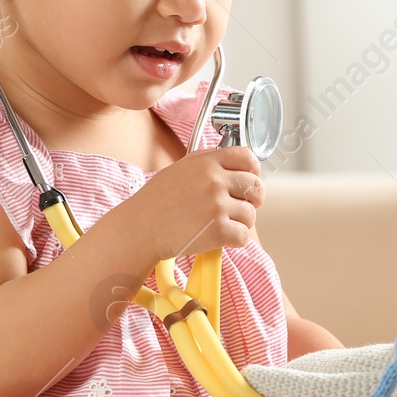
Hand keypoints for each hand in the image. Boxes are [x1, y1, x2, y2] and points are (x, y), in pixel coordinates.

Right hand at [125, 145, 263, 263]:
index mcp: (207, 163)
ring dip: (240, 222)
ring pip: (250, 214)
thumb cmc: (157, 201)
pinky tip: (221, 237)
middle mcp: (214, 181)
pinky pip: (244, 235)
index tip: (250, 178)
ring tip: (221, 223)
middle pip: (255, 186)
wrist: (141, 228)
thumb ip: (209, 163)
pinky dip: (235, 240)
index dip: (253, 169)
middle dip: (252, 198)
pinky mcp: (218, 230)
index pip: (247, 157)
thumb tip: (236, 165)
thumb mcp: (181, 168)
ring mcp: (217, 206)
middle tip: (241, 206)